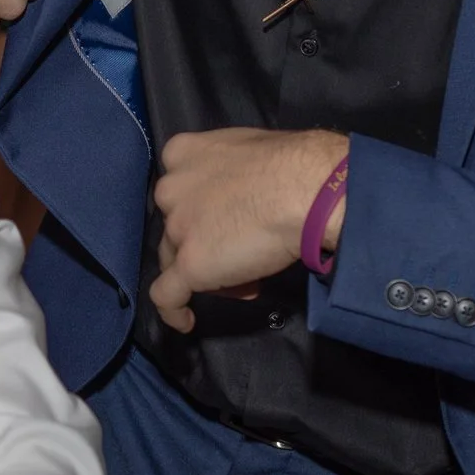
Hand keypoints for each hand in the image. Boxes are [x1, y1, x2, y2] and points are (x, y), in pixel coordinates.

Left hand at [147, 128, 349, 332]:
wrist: (308, 189)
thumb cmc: (294, 165)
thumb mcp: (250, 152)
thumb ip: (233, 173)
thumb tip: (251, 197)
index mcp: (183, 153)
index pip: (180, 189)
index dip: (204, 211)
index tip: (231, 222)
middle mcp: (171, 189)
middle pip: (176, 226)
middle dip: (207, 242)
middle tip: (245, 253)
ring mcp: (178, 228)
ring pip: (175, 259)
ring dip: (208, 272)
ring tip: (248, 282)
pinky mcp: (189, 265)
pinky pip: (166, 296)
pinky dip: (173, 311)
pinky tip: (186, 322)